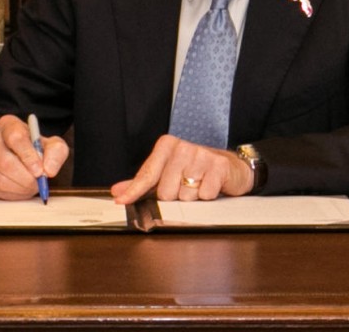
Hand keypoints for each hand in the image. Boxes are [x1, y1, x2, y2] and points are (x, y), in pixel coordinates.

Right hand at [0, 114, 68, 199]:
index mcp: (8, 124)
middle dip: (25, 178)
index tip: (40, 170)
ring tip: (32, 185)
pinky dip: (12, 194)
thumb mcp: (52, 145)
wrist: (22, 156)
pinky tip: (21, 189)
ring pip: (0, 179)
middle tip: (38, 183)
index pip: (15, 138)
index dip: (28, 157)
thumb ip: (56, 153)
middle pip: (5, 162)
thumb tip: (48, 169)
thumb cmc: (36, 148)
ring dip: (20, 188)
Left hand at [110, 134, 253, 204]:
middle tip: (185, 186)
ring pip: (185, 196)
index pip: (147, 174)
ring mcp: (201, 155)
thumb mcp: (168, 172)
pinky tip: (210, 186)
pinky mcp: (218, 166)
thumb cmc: (195, 170)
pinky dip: (207, 196)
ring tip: (198, 185)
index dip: (134, 190)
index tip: (122, 202)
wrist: (230, 167)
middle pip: (166, 192)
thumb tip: (118, 191)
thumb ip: (142, 182)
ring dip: (192, 197)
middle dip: (175, 196)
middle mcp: (182, 148)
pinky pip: (204, 195)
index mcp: (167, 146)